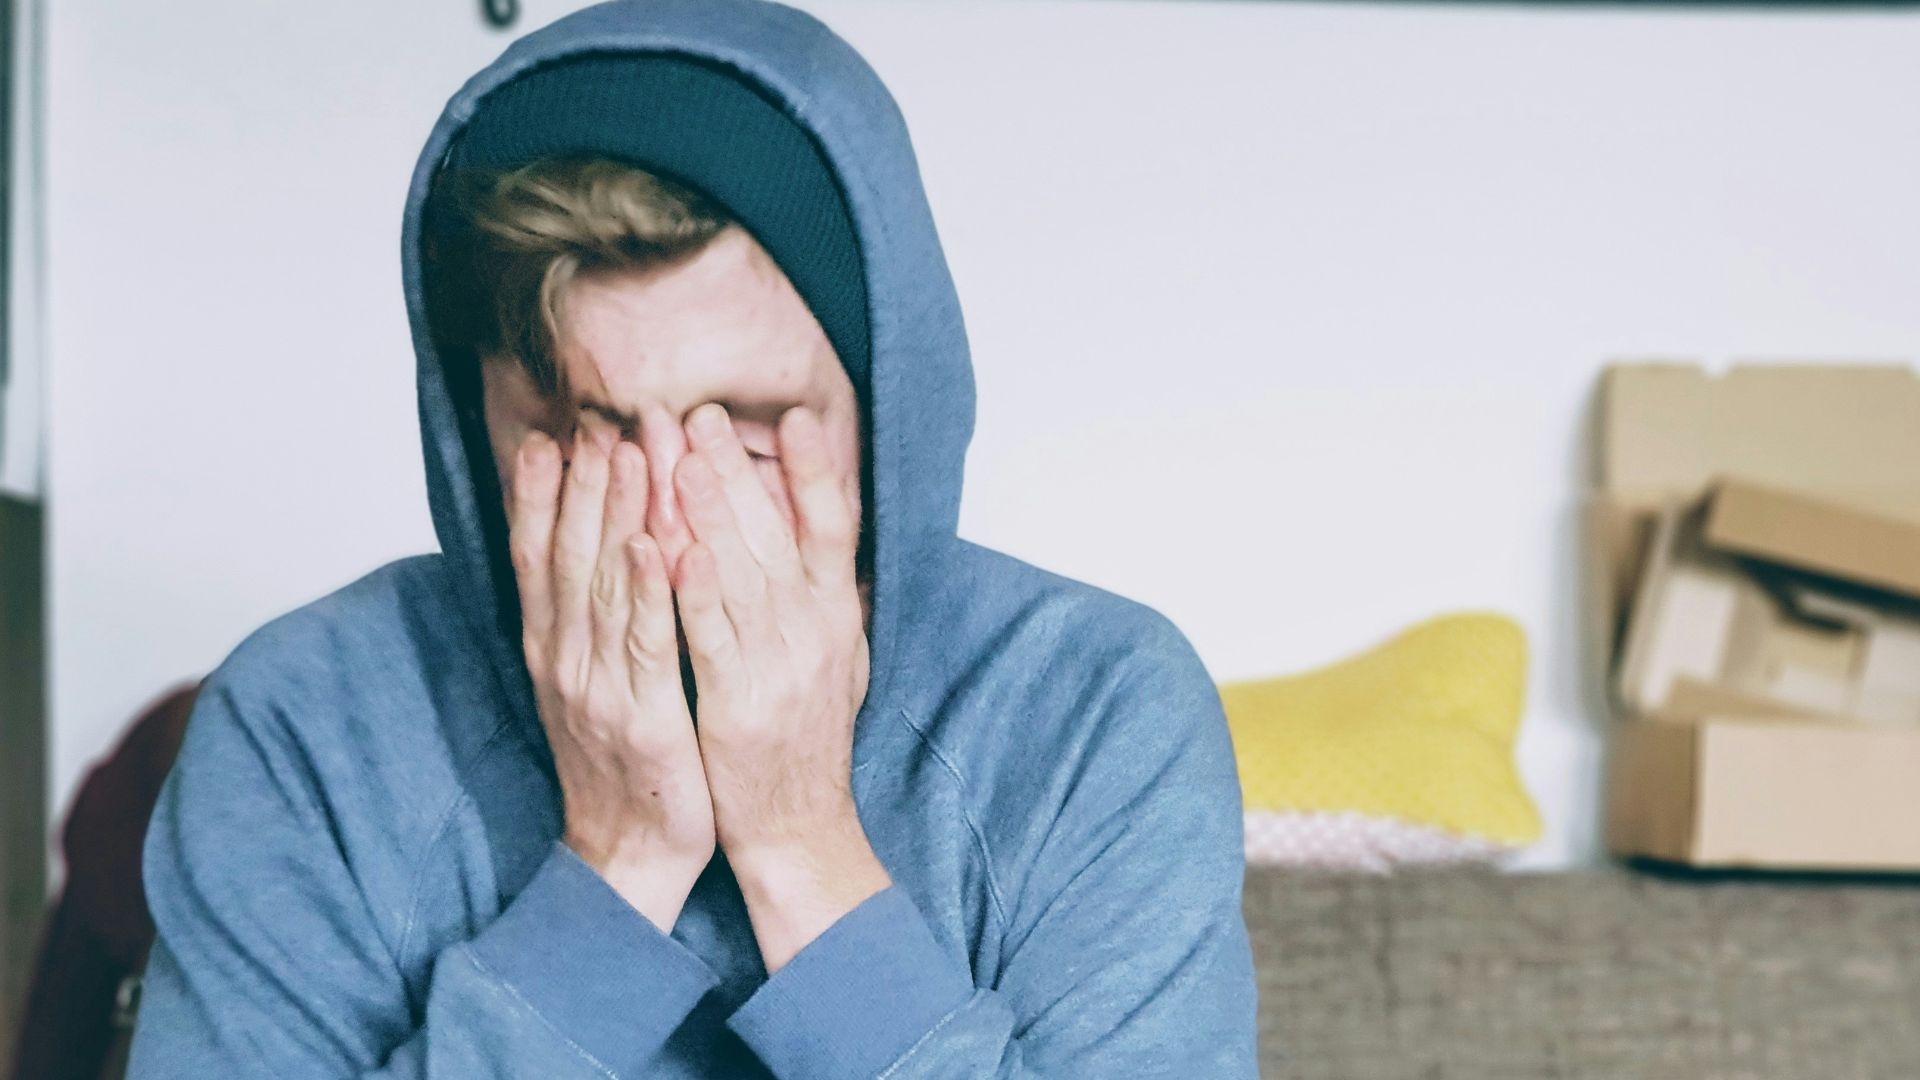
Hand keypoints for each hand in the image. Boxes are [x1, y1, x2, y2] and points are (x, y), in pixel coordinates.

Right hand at [508, 407, 715, 931]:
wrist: (627, 855)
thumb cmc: (622, 764)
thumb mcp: (590, 684)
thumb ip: (586, 620)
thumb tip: (590, 552)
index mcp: (552, 650)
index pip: (539, 557)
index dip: (543, 495)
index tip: (552, 433)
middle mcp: (565, 659)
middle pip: (568, 555)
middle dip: (583, 482)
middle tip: (598, 417)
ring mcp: (598, 687)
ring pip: (604, 584)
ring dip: (614, 513)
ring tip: (627, 450)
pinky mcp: (642, 715)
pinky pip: (645, 642)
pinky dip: (645, 590)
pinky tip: (652, 543)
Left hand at [669, 401, 888, 971]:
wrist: (799, 829)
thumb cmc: (805, 741)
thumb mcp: (838, 659)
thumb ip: (826, 598)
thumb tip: (824, 533)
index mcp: (837, 617)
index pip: (834, 527)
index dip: (816, 470)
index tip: (794, 415)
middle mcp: (816, 633)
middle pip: (777, 534)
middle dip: (736, 469)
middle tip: (699, 412)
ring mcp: (780, 667)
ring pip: (742, 573)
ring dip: (710, 511)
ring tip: (678, 453)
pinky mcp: (739, 704)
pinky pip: (713, 637)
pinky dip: (695, 589)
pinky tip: (672, 546)